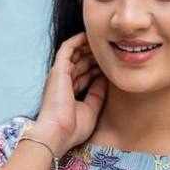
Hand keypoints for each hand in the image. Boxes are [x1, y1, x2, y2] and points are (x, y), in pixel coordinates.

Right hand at [28, 31, 106, 156]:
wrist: (58, 133)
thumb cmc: (72, 128)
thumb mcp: (91, 110)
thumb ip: (98, 94)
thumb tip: (105, 78)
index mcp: (69, 94)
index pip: (84, 76)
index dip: (97, 70)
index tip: (112, 67)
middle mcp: (63, 82)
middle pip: (81, 64)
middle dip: (95, 57)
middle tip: (111, 52)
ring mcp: (59, 75)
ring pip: (75, 54)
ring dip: (89, 48)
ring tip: (103, 42)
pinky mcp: (58, 69)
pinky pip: (67, 48)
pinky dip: (77, 41)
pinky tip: (89, 36)